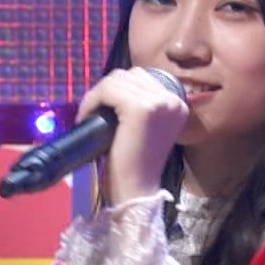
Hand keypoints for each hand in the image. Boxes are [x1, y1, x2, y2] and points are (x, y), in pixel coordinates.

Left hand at [76, 67, 188, 204]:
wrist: (135, 189)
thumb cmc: (134, 162)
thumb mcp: (145, 127)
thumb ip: (140, 104)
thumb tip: (115, 84)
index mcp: (177, 103)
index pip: (140, 77)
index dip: (116, 89)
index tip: (102, 109)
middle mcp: (172, 100)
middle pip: (128, 75)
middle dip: (106, 90)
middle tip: (92, 112)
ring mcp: (159, 103)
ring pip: (116, 80)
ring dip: (96, 95)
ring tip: (88, 116)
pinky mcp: (141, 108)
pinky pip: (108, 90)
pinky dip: (91, 101)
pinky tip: (86, 117)